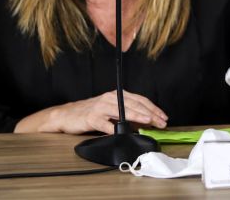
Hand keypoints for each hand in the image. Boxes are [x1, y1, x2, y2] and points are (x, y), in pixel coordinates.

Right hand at [15, 90, 166, 134]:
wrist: (66, 115)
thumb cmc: (90, 114)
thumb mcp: (110, 111)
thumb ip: (126, 115)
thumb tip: (145, 124)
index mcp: (116, 95)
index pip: (140, 100)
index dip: (153, 108)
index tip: (163, 116)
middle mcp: (110, 98)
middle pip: (135, 105)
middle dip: (150, 114)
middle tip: (161, 122)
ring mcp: (101, 107)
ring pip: (123, 111)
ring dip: (137, 117)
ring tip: (148, 122)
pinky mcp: (92, 117)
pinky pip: (105, 124)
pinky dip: (115, 129)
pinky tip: (123, 133)